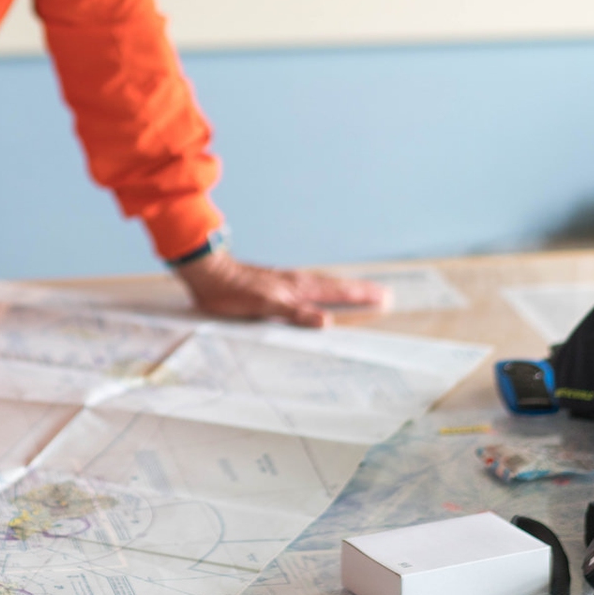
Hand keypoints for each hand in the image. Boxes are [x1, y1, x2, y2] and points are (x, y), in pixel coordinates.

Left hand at [176, 251, 388, 325]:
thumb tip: (327, 321)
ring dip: (344, 290)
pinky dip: (323, 290)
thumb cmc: (231, 292)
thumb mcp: (263, 306)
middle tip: (385, 295)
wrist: (208, 273)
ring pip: (323, 285)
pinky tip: (321, 294)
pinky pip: (309, 287)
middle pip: (335, 286)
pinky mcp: (276, 283)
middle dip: (360, 291)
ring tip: (363, 293)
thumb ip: (295, 313)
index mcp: (297, 288)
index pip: (337, 292)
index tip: (385, 298)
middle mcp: (296, 282)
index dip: (361, 296)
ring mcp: (286, 281)